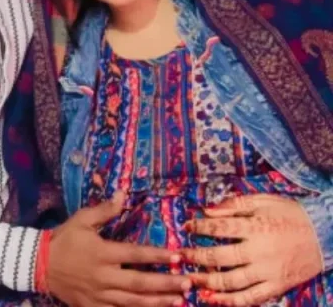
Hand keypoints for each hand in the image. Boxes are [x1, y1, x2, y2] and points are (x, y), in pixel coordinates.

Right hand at [46, 193, 189, 306]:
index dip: (158, 256)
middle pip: (140, 282)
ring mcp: (98, 294)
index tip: (179, 256)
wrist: (38, 264)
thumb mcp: (81, 220)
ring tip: (178, 300)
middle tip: (187, 283)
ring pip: (133, 302)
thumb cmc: (63, 240)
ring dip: (157, 302)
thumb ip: (104, 210)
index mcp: (102, 253)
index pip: (135, 254)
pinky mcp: (92, 306)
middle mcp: (103, 276)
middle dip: (166, 283)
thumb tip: (123, 193)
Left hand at [182, 194, 322, 305]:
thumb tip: (207, 210)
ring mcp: (268, 271)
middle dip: (195, 257)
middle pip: (219, 257)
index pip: (218, 228)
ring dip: (207, 281)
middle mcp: (259, 251)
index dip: (198, 228)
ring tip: (190, 279)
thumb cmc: (292, 214)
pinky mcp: (277, 286)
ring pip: (231, 281)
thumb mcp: (264, 201)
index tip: (186, 227)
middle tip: (180, 256)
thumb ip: (234, 204)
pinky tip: (213, 299)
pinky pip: (250, 297)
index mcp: (255, 227)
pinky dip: (230, 300)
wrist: (325, 234)